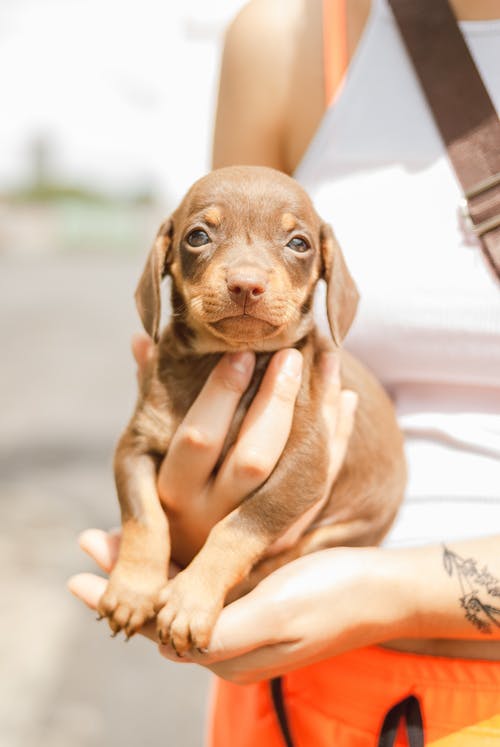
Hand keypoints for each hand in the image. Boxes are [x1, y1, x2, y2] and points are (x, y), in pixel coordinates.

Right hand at [69, 335, 358, 671]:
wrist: (194, 568)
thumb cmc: (167, 488)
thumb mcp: (147, 451)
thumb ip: (148, 397)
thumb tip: (142, 340)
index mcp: (172, 493)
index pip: (198, 439)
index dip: (221, 394)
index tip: (241, 352)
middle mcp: (212, 518)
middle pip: (253, 459)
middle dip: (276, 402)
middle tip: (291, 354)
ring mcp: (254, 532)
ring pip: (297, 472)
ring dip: (319, 414)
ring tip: (330, 362)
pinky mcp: (289, 534)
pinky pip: (321, 484)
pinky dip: (337, 439)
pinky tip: (344, 397)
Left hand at [70, 534, 410, 681]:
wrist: (382, 590)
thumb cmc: (333, 599)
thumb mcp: (275, 614)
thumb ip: (218, 630)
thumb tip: (159, 635)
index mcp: (226, 653)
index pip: (155, 626)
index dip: (117, 597)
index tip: (78, 576)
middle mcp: (226, 640)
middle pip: (160, 606)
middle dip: (124, 575)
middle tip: (90, 541)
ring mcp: (239, 618)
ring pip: (178, 591)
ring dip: (148, 563)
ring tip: (114, 537)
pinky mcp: (253, 598)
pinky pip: (202, 582)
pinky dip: (178, 559)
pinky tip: (169, 537)